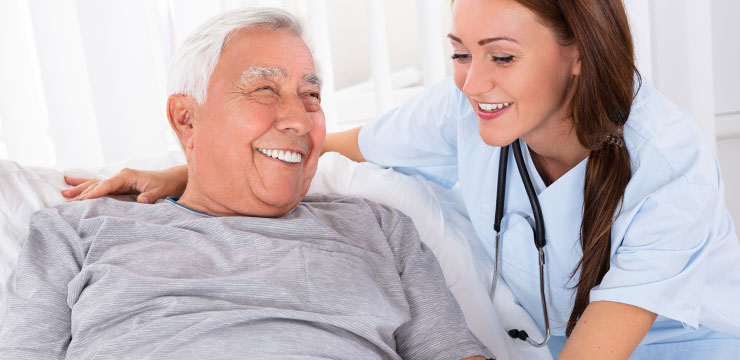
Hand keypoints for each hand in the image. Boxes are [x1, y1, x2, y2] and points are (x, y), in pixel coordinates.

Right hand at [61, 165, 187, 203]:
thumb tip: (141, 201)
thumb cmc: (166, 186)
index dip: (95, 193)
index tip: (83, 200)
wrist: (172, 180)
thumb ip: (149, 197)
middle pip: (96, 185)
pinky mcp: (118, 185)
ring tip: (63, 193)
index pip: (107, 185)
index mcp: (127, 176)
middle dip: (82, 193)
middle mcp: (120, 176)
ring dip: (79, 189)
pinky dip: (85, 186)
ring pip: (94, 184)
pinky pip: (99, 186)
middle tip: (66, 201)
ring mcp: (118, 180)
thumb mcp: (160, 192)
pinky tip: (70, 182)